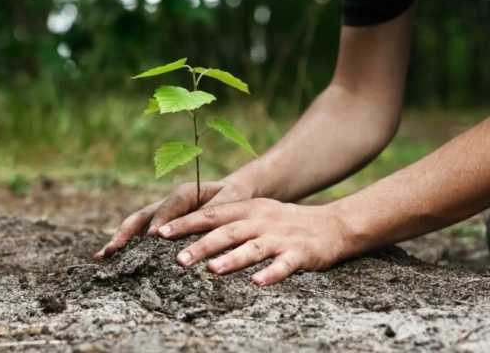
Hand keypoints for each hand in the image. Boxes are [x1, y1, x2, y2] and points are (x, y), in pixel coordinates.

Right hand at [94, 179, 252, 258]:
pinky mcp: (161, 226)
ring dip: (120, 240)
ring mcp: (161, 215)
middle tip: (112, 249)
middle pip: (142, 216)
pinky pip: (141, 235)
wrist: (233, 193)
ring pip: (136, 226)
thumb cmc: (234, 197)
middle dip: (126, 233)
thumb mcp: (229, 201)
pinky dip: (127, 246)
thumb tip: (197, 229)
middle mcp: (168, 203)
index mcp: (185, 193)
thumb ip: (213, 212)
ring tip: (102, 256)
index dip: (160, 220)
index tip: (153, 236)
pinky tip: (113, 260)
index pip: (169, 206)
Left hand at [156, 198, 351, 285]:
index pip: (211, 215)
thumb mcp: (256, 213)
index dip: (185, 223)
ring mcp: (280, 237)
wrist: (332, 225)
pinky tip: (257, 283)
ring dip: (232, 259)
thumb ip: (227, 221)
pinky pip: (284, 265)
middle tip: (178, 259)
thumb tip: (189, 232)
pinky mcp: (300, 254)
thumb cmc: (285, 222)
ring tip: (212, 270)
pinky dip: (271, 274)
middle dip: (201, 245)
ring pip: (253, 248)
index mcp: (247, 209)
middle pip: (227, 232)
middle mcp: (261, 221)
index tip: (160, 233)